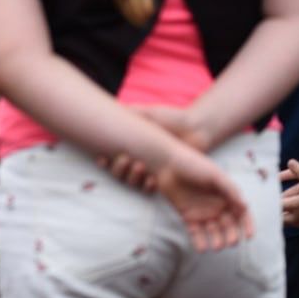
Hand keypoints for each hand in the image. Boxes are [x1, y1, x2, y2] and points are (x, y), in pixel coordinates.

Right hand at [96, 105, 211, 193]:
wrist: (196, 128)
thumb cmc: (172, 119)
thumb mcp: (150, 113)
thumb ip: (132, 112)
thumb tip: (112, 109)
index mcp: (131, 146)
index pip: (110, 158)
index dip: (104, 162)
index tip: (101, 159)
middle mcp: (138, 159)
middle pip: (119, 173)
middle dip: (119, 168)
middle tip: (126, 159)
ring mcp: (150, 170)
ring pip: (132, 182)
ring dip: (132, 177)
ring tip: (140, 167)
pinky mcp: (164, 179)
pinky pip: (151, 188)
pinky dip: (148, 186)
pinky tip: (152, 180)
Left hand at [155, 144, 252, 251]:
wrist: (167, 163)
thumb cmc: (193, 164)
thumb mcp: (214, 174)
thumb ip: (230, 189)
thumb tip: (245, 205)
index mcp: (227, 196)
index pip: (242, 213)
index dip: (247, 225)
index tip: (249, 236)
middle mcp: (217, 206)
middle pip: (229, 226)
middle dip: (231, 235)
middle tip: (230, 242)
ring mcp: (203, 212)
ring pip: (213, 231)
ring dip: (217, 240)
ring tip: (216, 247)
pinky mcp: (188, 216)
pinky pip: (196, 232)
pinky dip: (199, 241)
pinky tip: (202, 248)